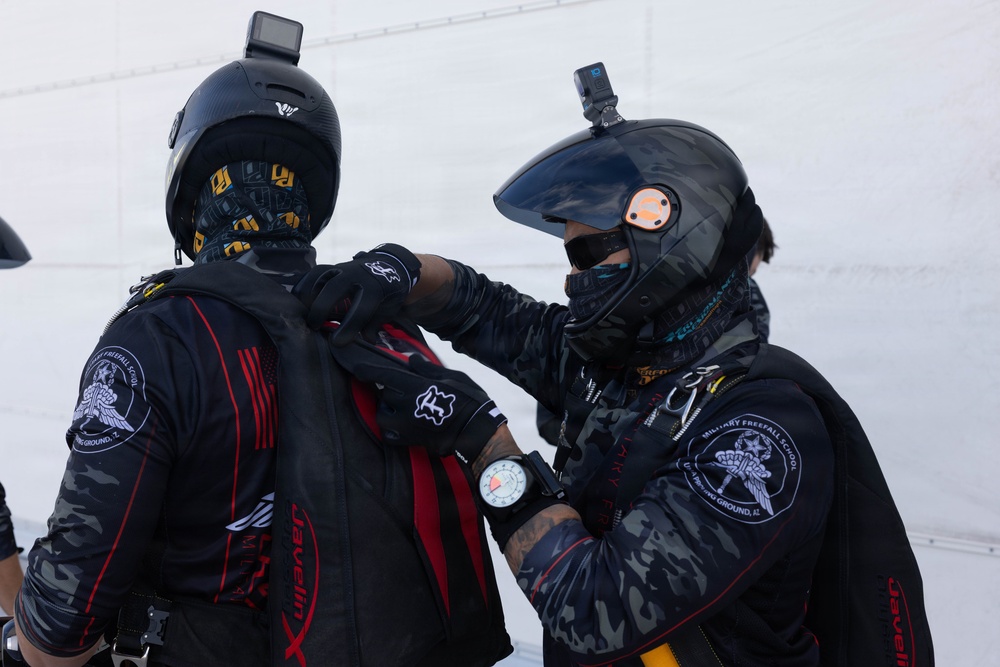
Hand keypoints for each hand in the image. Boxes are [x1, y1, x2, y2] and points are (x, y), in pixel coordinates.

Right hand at [293, 244, 420, 344]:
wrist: (391, 265)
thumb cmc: (389, 294)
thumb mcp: (388, 310)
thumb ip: (374, 325)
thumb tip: (367, 342)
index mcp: (375, 289)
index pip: (361, 309)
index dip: (348, 327)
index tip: (336, 343)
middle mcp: (357, 276)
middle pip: (335, 288)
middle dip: (322, 307)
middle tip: (313, 327)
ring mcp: (343, 268)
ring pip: (320, 276)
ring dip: (307, 294)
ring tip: (300, 313)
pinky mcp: (333, 267)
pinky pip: (314, 273)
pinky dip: (303, 286)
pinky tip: (295, 301)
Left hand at [332, 343, 505, 463]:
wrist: (478, 432)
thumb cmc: (469, 401)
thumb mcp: (452, 377)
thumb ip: (427, 370)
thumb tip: (411, 360)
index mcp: (416, 386)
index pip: (382, 376)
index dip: (366, 370)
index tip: (355, 366)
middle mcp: (406, 406)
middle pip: (384, 394)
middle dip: (389, 390)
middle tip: (402, 388)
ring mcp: (406, 426)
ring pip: (383, 415)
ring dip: (387, 409)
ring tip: (400, 406)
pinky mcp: (410, 440)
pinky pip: (389, 435)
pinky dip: (390, 429)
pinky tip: (400, 424)